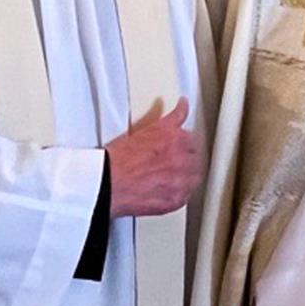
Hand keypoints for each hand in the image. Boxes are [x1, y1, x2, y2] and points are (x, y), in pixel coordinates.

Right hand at [105, 98, 202, 216]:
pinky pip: (187, 194)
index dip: (185, 141)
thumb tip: (182, 106)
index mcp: (175, 137)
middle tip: (172, 161)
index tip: (182, 143)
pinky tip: (169, 189)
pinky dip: (181, 192)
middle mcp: (181, 157)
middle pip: (196, 156)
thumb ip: (171, 119)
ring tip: (171, 176)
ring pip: (195, 176)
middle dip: (187, 157)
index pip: (193, 137)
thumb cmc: (119, 159)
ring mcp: (181, 179)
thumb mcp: (146, 129)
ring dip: (186, 174)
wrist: (108, 183)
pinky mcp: (177, 199)